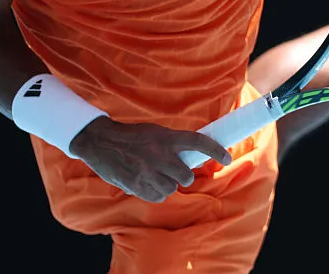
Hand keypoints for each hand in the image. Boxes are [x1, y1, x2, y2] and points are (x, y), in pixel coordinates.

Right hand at [68, 116, 231, 202]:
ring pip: (171, 188)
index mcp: (166, 138)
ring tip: (155, 176)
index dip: (216, 151)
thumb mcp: (155, 132)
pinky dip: (155, 193)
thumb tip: (191, 157)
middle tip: (173, 171)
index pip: (198, 142)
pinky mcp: (135, 185)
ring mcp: (147, 171)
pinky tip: (147, 183)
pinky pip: (156, 196)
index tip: (227, 158)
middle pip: (186, 176)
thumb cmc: (132, 136)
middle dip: (183, 176)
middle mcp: (160, 155)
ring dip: (167, 185)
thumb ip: (172, 144)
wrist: (101, 141)